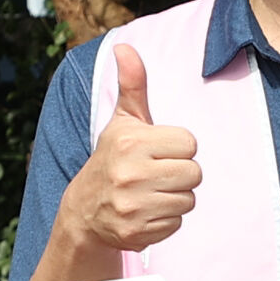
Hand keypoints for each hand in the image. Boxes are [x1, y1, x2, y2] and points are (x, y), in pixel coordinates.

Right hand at [62, 43, 200, 258]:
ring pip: (188, 200)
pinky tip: (146, 212)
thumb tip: (124, 47)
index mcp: (131, 142)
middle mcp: (130, 174)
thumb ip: (132, 86)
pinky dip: (166, 221)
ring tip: (151, 192)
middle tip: (157, 174)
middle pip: (194, 173)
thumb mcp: (122, 121)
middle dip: (180, 174)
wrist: (85, 211)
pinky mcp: (136, 233)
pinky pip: (177, 224)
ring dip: (175, 198)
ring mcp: (132, 206)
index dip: (178, 148)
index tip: (158, 151)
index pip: (190, 143)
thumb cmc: (114, 158)